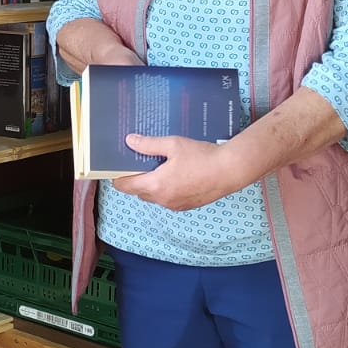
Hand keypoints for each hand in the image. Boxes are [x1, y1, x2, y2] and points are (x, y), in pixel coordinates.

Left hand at [114, 134, 243, 209]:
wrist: (230, 170)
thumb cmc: (203, 157)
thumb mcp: (173, 145)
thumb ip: (149, 144)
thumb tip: (130, 141)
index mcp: (156, 185)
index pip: (125, 186)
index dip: (118, 177)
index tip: (117, 167)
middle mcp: (163, 199)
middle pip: (138, 192)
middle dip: (136, 179)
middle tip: (140, 162)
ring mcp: (175, 205)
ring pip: (153, 196)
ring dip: (151, 184)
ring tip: (160, 166)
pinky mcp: (186, 206)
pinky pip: (167, 199)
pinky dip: (165, 189)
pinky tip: (176, 174)